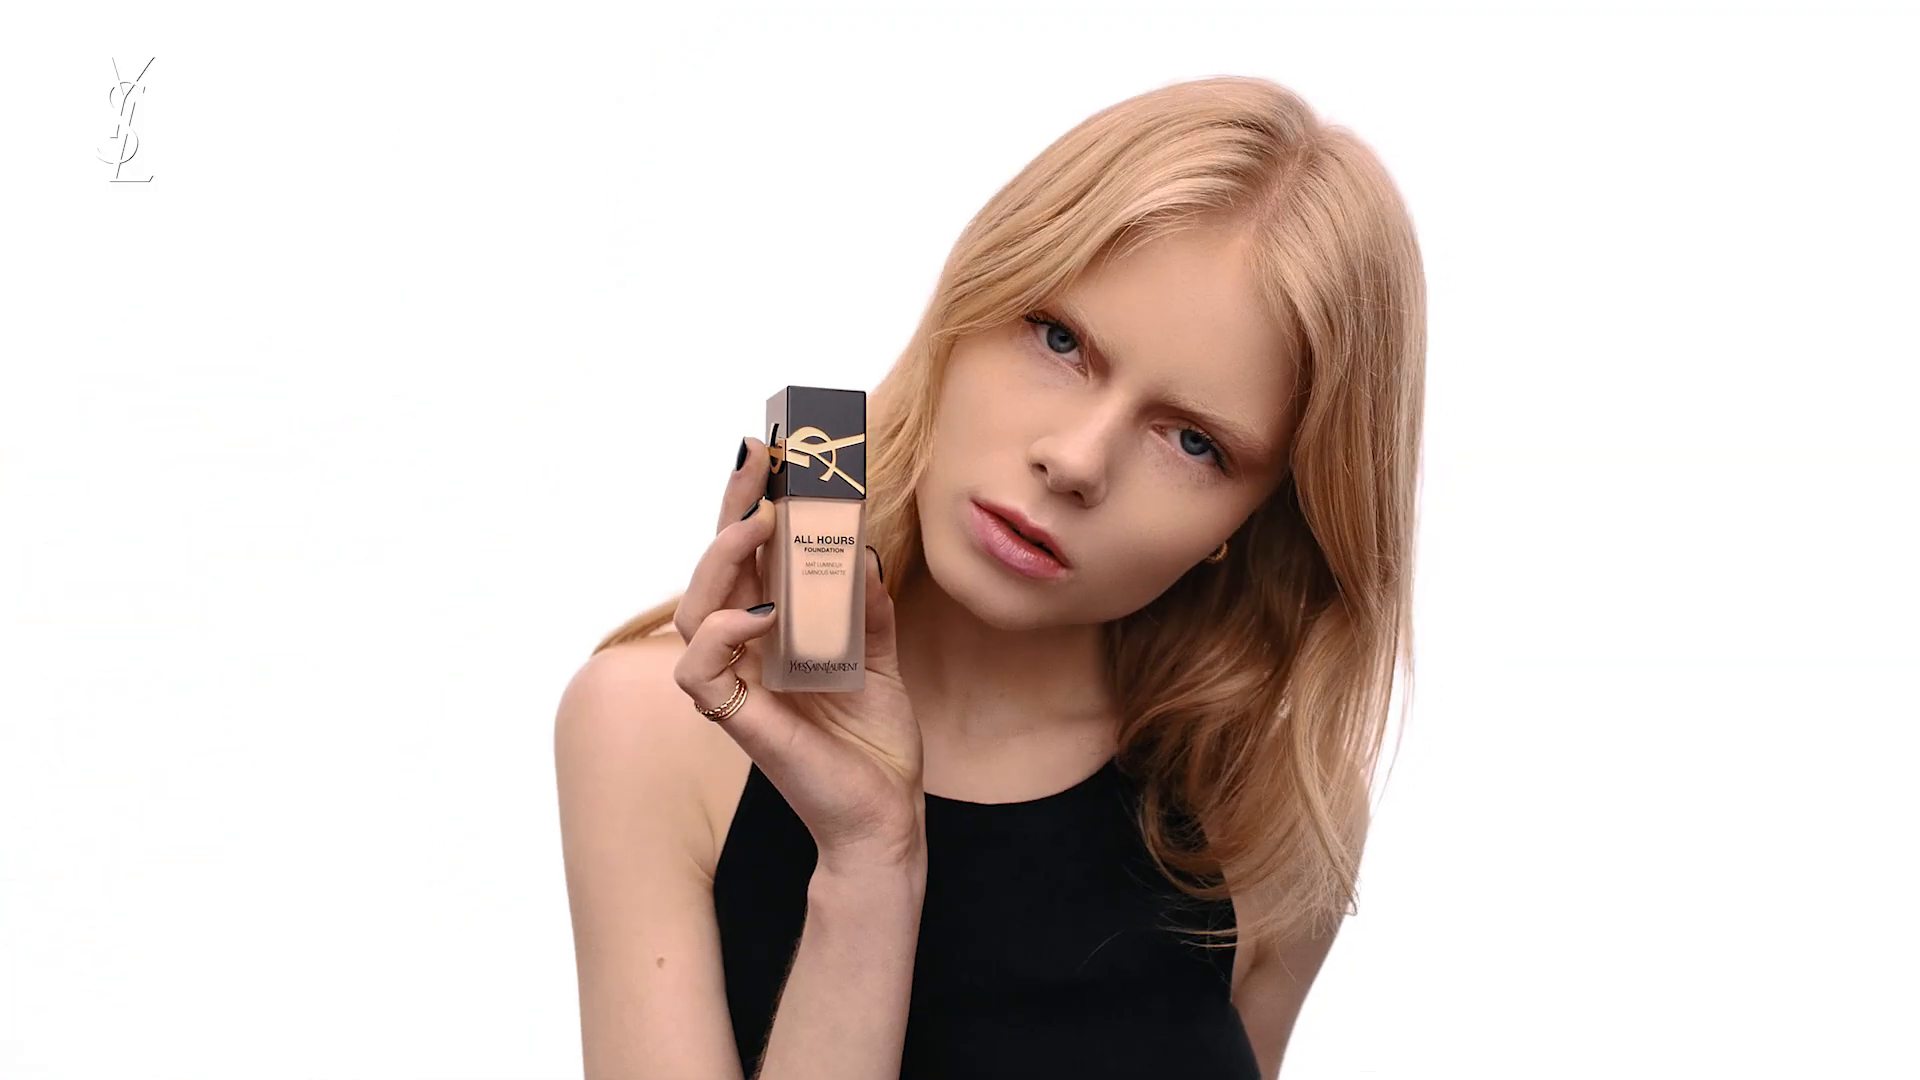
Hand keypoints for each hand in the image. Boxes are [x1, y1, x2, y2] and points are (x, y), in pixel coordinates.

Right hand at [671, 437, 925, 874]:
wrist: (887, 814)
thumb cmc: (874, 742)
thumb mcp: (880, 655)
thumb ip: (867, 605)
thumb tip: (861, 550)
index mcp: (775, 632)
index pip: (749, 558)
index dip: (748, 503)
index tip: (766, 450)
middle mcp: (747, 652)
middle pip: (713, 570)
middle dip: (730, 508)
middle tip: (758, 460)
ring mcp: (739, 685)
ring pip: (693, 611)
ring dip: (721, 560)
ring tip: (759, 525)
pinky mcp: (741, 722)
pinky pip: (701, 672)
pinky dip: (722, 634)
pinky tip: (760, 615)